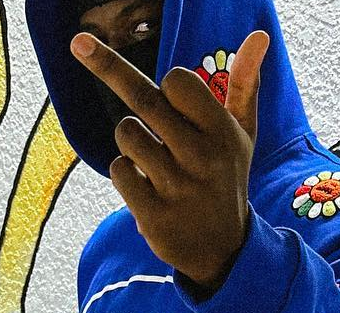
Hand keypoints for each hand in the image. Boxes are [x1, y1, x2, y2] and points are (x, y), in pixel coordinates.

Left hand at [70, 28, 268, 293]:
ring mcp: (176, 188)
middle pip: (142, 100)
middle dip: (113, 75)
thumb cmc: (225, 180)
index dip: (167, 85)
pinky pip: (119, 171)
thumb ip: (245, 83)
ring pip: (126, 134)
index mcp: (222, 132)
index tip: (169, 97)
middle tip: (81, 44)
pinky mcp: (153, 215)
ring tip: (149, 158)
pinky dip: (124, 173)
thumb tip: (258, 34)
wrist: (222, 250)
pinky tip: (144, 187)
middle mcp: (200, 158)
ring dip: (128, 139)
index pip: (178, 81)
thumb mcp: (242, 135)